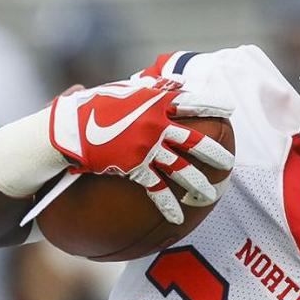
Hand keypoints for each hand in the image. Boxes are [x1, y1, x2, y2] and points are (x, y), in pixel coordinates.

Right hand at [50, 74, 233, 224]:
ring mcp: (147, 147)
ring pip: (181, 168)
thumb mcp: (120, 89)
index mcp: (155, 102)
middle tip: (229, 163)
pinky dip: (167, 205)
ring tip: (211, 195)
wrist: (69, 127)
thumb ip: (145, 88)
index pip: (192, 102)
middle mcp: (157, 124)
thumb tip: (164, 82)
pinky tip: (177, 217)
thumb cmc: (89, 105)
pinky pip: (155, 189)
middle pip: (195, 140)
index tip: (229, 111)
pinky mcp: (134, 167)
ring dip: (198, 183)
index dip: (213, 106)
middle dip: (215, 153)